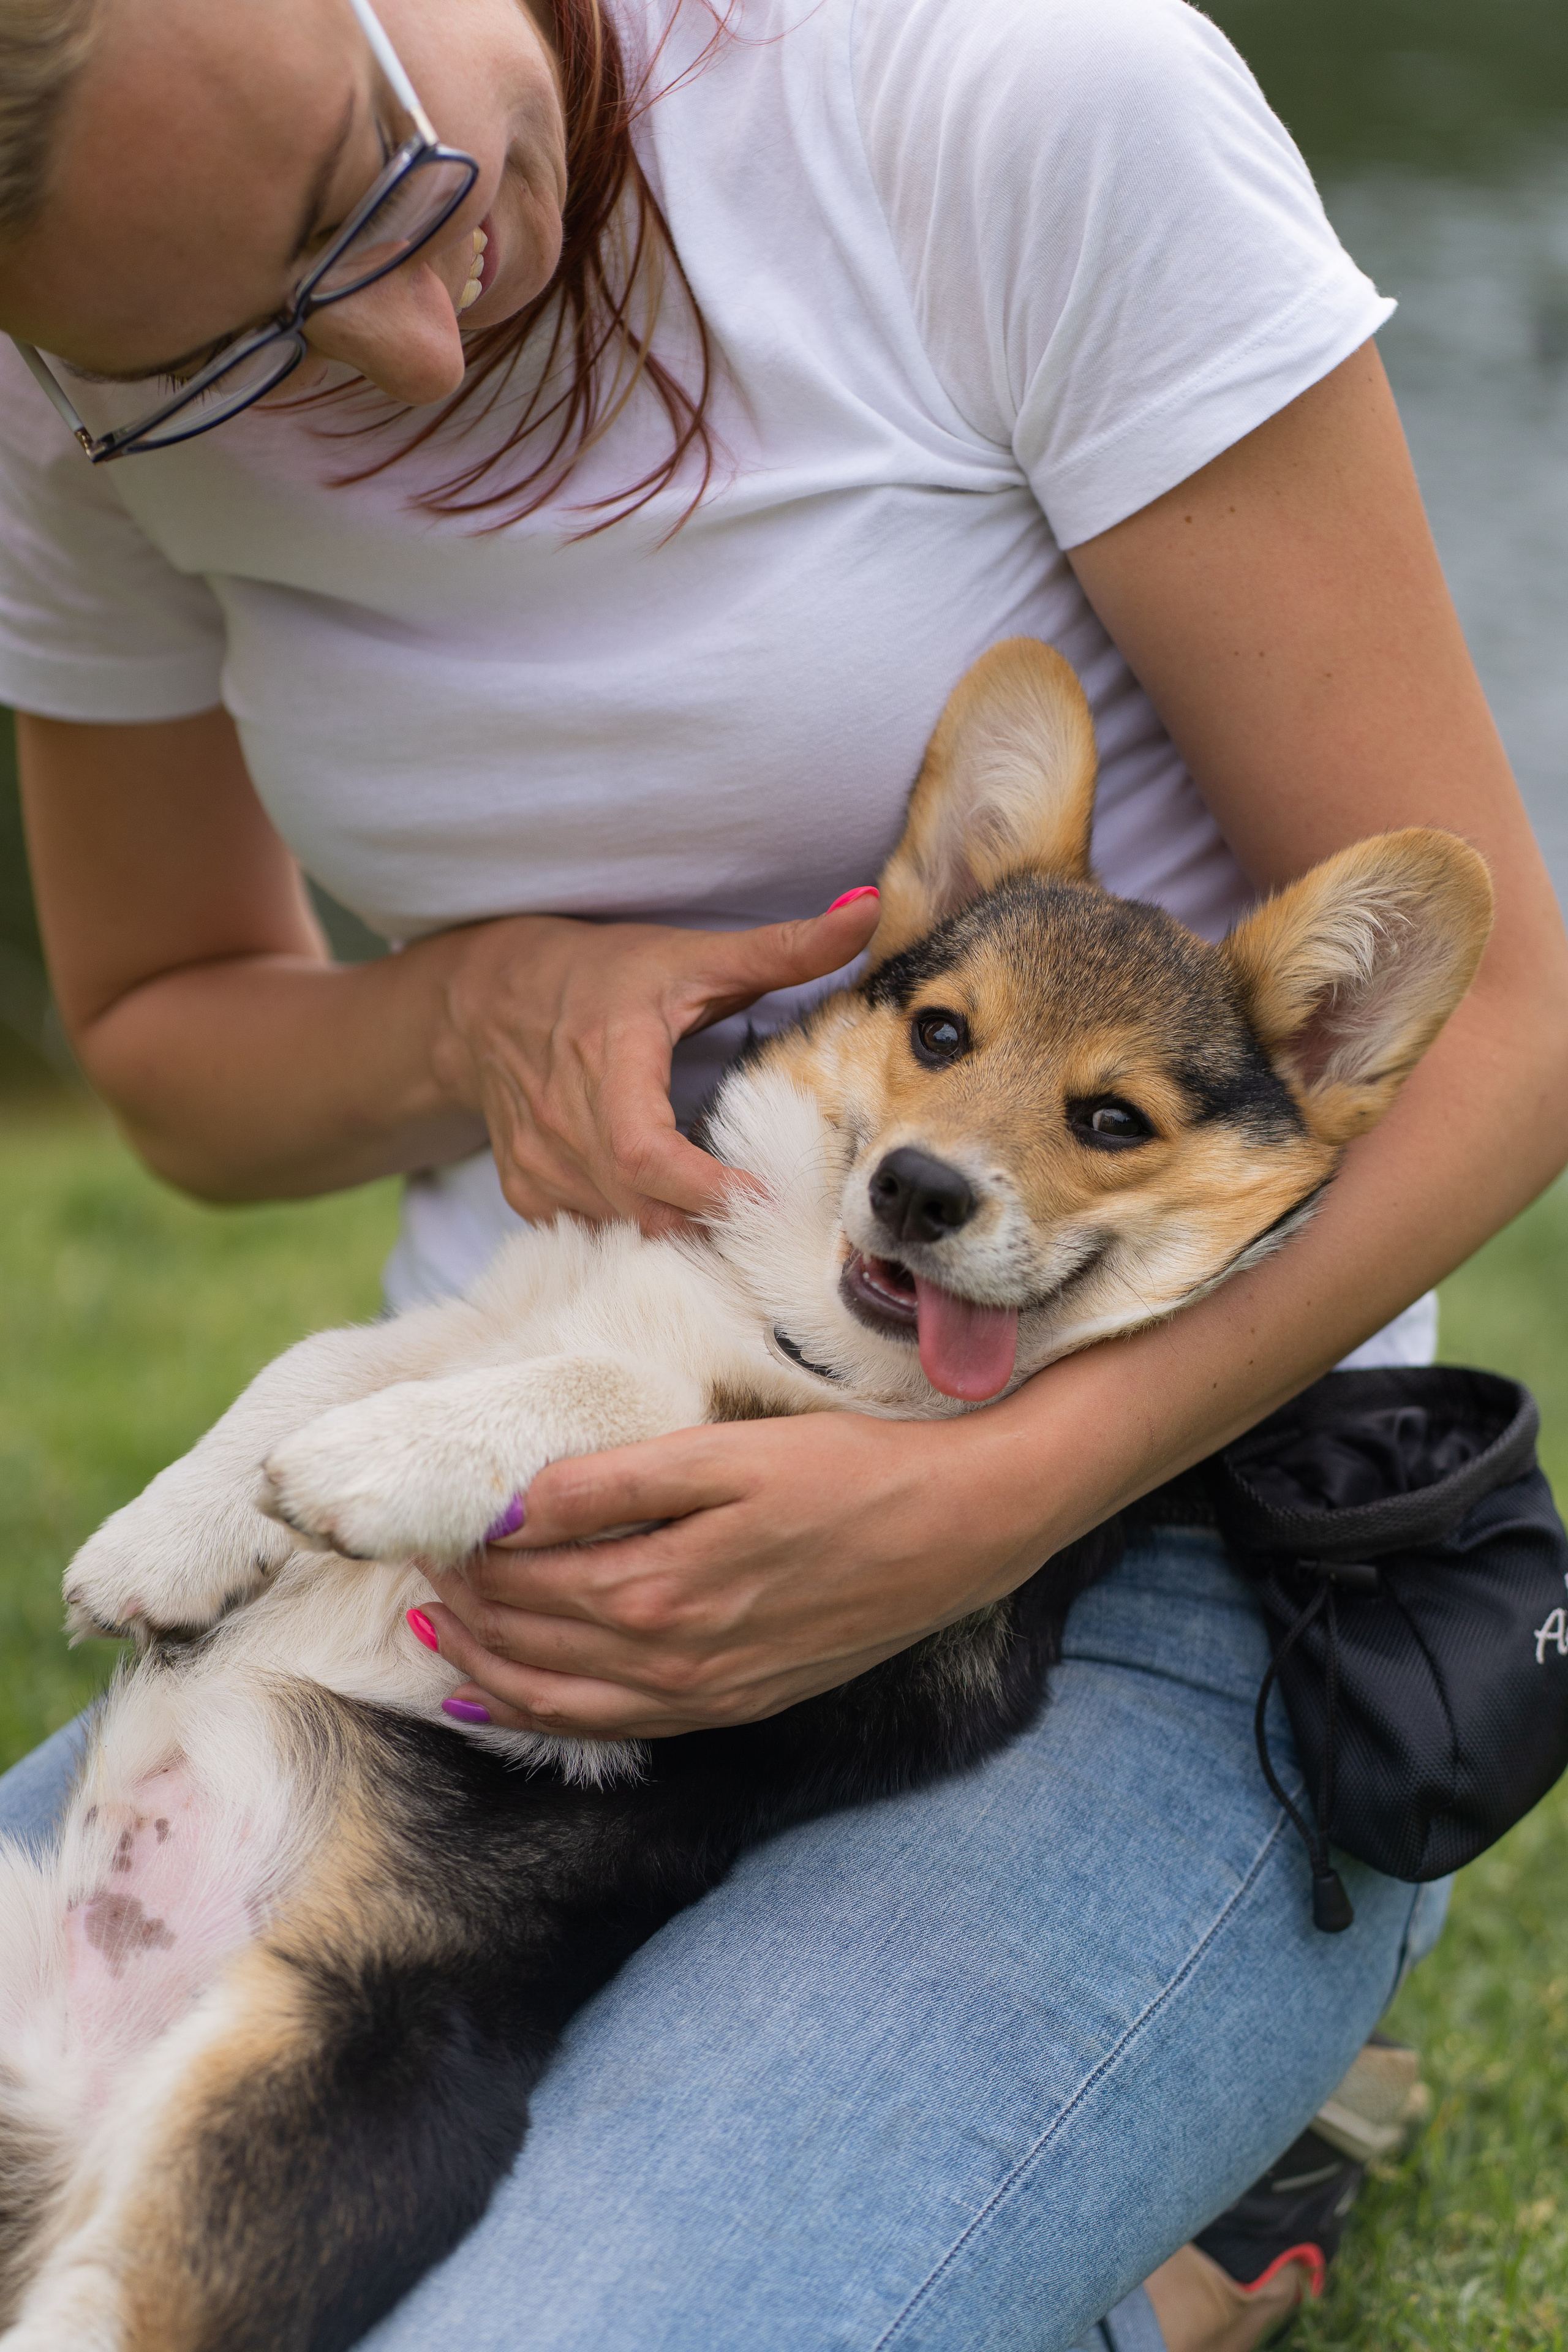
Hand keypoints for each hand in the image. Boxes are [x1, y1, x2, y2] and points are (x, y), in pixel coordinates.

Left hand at [416, 1409, 1055, 1739]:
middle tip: (415, 1559)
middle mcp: (671, 1660)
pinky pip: (609, 1726)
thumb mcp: (723, 1454)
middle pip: (526, 1640)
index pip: (520, 1579)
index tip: (432, 1517)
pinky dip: (540, 1714)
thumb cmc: (847, 1472)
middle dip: (458, 1603)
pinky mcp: (732, 1704)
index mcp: (659, 1588)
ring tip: (432, 1626)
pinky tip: (503, 1697)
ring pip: (554, 1700)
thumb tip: (509, 1506)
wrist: (959, 1528)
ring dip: (480, 1666)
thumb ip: (610, 1482)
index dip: (463, 1550)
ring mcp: (703, 1695)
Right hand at [431, 892, 882, 1233]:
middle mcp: (561, 1122)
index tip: (768, 1198)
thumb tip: (869, 909)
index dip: (707, 1188)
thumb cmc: (598, 974)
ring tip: (739, 1228)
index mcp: (606, 1059)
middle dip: (713, 1226)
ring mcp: (538, 1165)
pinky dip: (642, 1237)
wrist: (484, 1000)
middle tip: (778, 1228)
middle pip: (643, 1209)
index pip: (646, 1152)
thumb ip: (783, 947)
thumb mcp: (690, 956)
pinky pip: (594, 1235)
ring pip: (622, 1232)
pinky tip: (681, 1221)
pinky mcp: (525, 1192)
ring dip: (684, 1239)